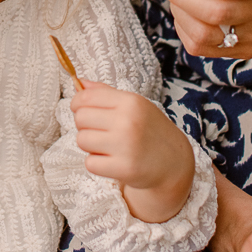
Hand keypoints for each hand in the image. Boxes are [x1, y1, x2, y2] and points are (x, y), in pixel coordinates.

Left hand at [71, 80, 193, 222]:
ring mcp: (126, 146)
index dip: (77, 104)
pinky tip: (112, 160)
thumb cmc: (149, 130)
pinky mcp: (124, 168)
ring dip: (90, 145)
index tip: (83, 110)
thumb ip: (105, 92)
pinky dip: (97, 164)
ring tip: (107, 146)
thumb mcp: (134, 105)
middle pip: (80, 118)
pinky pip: (90, 163)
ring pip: (82, 140)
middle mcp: (128, 121)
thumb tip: (79, 82)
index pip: (85, 97)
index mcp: (130, 102)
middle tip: (100, 131)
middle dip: (85, 125)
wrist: (174, 163)